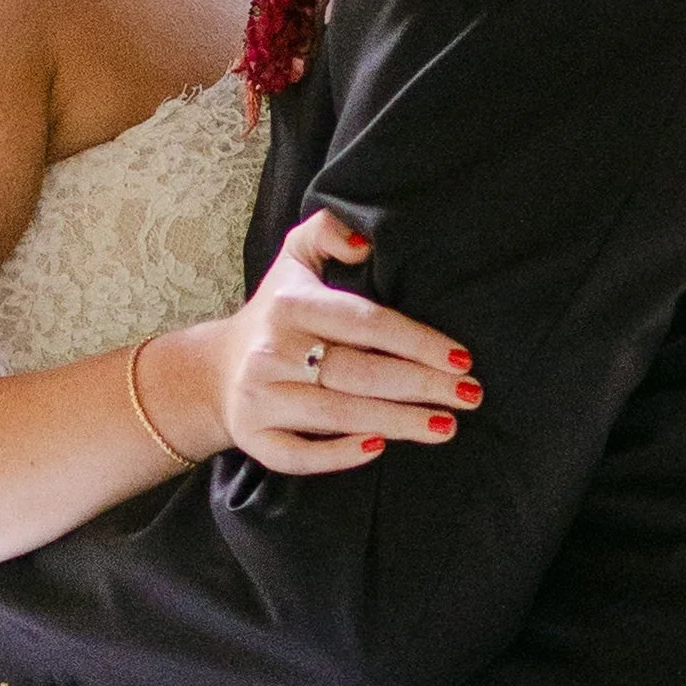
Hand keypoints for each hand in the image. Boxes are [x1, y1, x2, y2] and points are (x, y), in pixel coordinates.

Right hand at [185, 209, 478, 476]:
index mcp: (290, 306)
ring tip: (446, 426)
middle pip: (360, 373)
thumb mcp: (295, 259)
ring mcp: (260, 398)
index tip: (461, 358)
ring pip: (338, 415)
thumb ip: (327, 231)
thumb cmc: (276, 313)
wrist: (214, 369)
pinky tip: (380, 449)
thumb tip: (365, 243)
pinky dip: (338, 455)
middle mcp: (271, 351)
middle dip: (422, 386)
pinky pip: (298, 455)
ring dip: (399, 423)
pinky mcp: (253, 437)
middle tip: (470, 396)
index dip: (418, 341)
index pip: (366, 323)